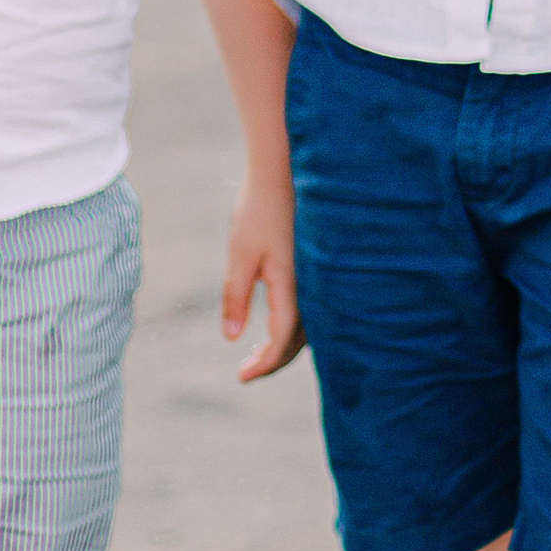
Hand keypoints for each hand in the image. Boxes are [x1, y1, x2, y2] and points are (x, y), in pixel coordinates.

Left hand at [222, 169, 304, 382]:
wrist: (284, 172)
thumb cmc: (258, 211)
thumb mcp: (239, 254)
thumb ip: (236, 296)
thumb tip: (232, 337)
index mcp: (293, 288)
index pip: (281, 342)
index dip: (263, 365)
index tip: (241, 377)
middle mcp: (312, 288)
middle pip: (298, 342)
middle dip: (273, 361)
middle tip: (245, 372)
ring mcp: (319, 279)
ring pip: (308, 329)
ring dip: (284, 346)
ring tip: (257, 355)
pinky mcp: (317, 270)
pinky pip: (313, 311)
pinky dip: (295, 328)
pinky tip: (277, 326)